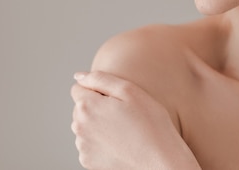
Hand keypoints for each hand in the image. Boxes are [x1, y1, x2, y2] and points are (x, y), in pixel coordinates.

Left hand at [70, 71, 200, 169]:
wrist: (160, 161)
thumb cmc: (151, 124)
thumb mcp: (130, 91)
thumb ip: (100, 79)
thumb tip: (78, 76)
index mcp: (87, 106)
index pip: (78, 88)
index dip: (98, 90)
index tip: (116, 99)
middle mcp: (79, 127)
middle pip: (81, 108)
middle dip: (97, 107)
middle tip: (124, 114)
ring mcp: (82, 146)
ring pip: (86, 126)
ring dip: (98, 124)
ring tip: (124, 130)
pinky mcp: (88, 161)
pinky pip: (90, 144)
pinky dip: (101, 142)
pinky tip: (121, 143)